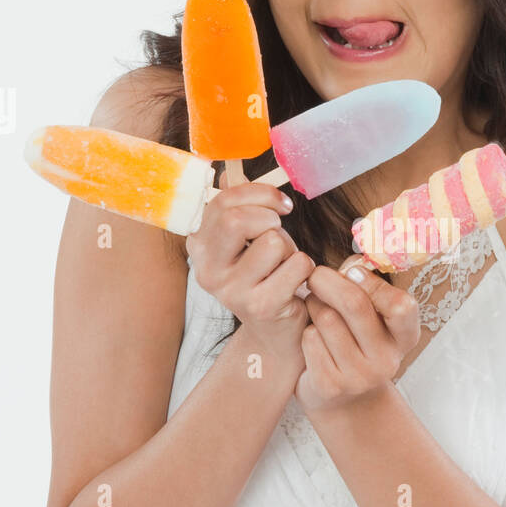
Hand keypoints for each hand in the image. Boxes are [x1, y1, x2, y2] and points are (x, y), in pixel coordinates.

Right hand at [185, 181, 313, 359]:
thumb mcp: (243, 243)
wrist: (276, 333)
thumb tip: (228, 172)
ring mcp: (231, 291)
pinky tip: (296, 283)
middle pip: (236, 220)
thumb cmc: (264, 278)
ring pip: (273, 242)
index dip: (259, 194)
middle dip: (270, 219)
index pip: (223, 201)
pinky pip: (296, 265)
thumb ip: (234, 208)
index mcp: (200, 247)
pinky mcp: (260, 306)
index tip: (280, 205)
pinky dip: (305, 268)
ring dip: (291, 249)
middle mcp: (207, 269)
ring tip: (285, 266)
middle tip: (280, 234)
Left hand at [294, 254, 420, 414]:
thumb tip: (354, 262)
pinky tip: (311, 339)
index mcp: (405, 338)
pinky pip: (310, 340)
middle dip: (329, 282)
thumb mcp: (371, 319)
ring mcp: (360, 377)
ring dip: (314, 307)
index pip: (401, 305)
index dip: (373, 282)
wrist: (342, 399)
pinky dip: (306, 333)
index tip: (352, 271)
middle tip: (315, 275)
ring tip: (315, 310)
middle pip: (355, 305)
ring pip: (327, 320)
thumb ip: (366, 289)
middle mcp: (388, 360)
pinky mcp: (331, 386)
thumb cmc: (354, 342)